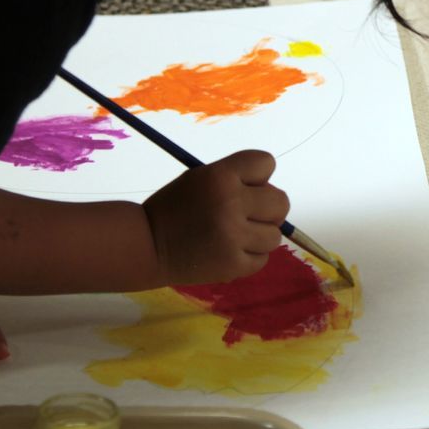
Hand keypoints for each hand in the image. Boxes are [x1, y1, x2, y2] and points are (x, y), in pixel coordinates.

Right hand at [141, 150, 289, 284]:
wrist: (147, 246)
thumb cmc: (175, 208)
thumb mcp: (200, 179)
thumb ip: (236, 180)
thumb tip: (271, 193)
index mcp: (220, 176)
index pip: (266, 163)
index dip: (258, 176)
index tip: (243, 186)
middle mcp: (231, 204)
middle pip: (281, 202)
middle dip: (266, 208)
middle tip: (245, 215)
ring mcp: (234, 237)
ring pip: (275, 235)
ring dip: (259, 235)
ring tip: (235, 236)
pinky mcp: (234, 265)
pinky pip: (263, 258)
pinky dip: (250, 256)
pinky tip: (229, 251)